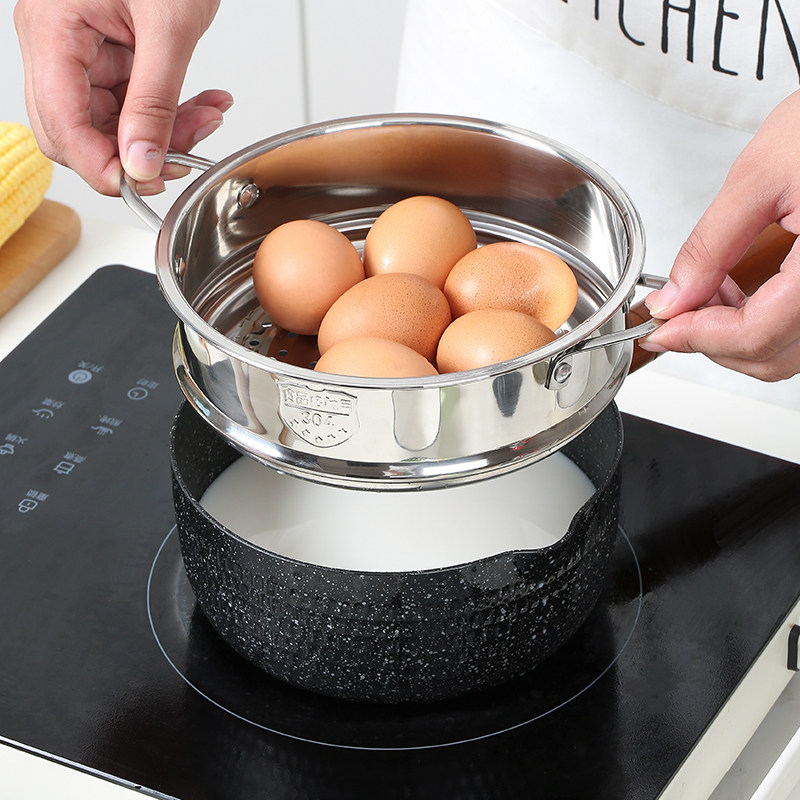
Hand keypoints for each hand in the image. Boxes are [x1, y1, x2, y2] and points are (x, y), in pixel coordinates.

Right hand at [14, 0, 232, 195]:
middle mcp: (55, 42)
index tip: (143, 183)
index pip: (60, 125)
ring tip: (209, 116)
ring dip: (164, 131)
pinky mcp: (108, 51)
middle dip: (134, 152)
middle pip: (78, 130)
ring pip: (110, 121)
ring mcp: (79, 48)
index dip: (101, 166)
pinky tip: (204, 104)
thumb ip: (154, 101)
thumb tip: (141, 162)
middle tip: (183, 157)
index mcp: (52, 29)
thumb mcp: (169, 27)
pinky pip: (131, 100)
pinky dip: (170, 110)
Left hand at [640, 89, 799, 381]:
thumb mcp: (758, 177)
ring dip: (736, 335)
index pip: (755, 334)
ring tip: (707, 291)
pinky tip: (738, 292)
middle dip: (713, 340)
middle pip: (772, 357)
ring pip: (787, 351)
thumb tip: (673, 301)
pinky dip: (763, 323)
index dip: (697, 338)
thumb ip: (708, 248)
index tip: (660, 327)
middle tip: (677, 309)